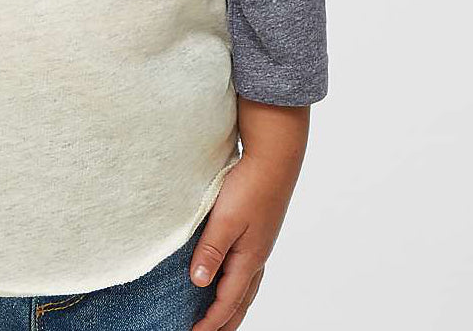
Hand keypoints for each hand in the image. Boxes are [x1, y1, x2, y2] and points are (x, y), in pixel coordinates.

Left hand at [188, 99, 309, 330]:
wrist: (274, 157)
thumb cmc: (248, 186)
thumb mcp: (224, 219)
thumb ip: (211, 251)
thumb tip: (198, 283)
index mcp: (249, 258)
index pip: (227, 300)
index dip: (211, 320)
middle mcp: (257, 255)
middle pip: (241, 299)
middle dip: (226, 320)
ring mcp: (260, 243)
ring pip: (247, 284)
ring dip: (234, 303)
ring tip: (222, 315)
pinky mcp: (259, 229)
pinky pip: (248, 267)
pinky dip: (238, 282)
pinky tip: (232, 274)